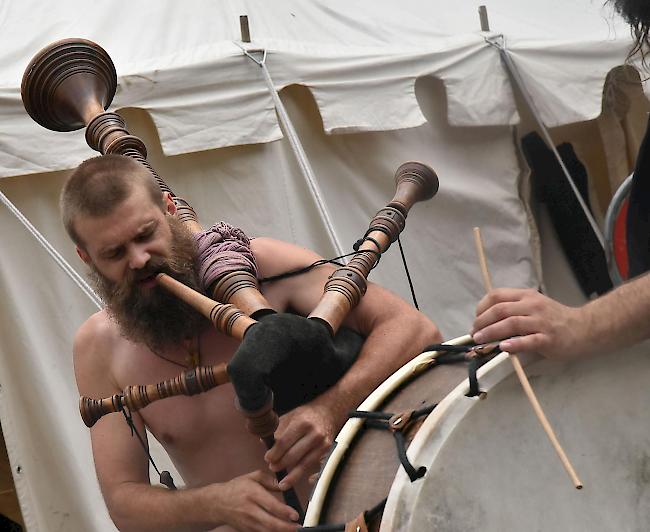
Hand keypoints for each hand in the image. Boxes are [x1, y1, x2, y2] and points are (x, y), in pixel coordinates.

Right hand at [212, 470, 299, 531]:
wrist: (217, 503)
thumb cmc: (237, 488)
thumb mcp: (252, 477)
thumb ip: (269, 480)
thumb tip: (283, 485)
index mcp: (253, 494)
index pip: (271, 505)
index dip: (284, 512)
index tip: (295, 515)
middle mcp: (250, 510)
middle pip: (270, 523)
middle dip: (286, 527)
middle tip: (298, 528)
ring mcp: (248, 523)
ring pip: (266, 531)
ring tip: (293, 531)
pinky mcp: (246, 530)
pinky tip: (281, 531)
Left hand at [265, 402, 335, 489]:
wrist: (327, 413)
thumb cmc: (305, 416)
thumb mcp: (290, 416)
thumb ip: (277, 429)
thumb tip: (264, 442)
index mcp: (302, 423)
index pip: (284, 442)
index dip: (274, 453)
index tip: (267, 458)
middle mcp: (314, 434)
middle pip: (293, 455)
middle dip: (280, 464)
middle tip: (272, 467)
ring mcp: (323, 444)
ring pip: (305, 464)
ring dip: (292, 475)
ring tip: (282, 483)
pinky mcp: (328, 452)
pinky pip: (320, 468)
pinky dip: (314, 476)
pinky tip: (307, 481)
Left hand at [472, 288, 586, 358]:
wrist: (586, 328)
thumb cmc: (555, 318)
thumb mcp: (533, 306)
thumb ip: (514, 309)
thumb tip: (487, 320)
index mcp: (526, 296)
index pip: (497, 296)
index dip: (482, 307)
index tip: (476, 319)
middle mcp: (532, 306)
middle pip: (500, 310)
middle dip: (482, 322)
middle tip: (474, 333)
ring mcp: (541, 322)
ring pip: (511, 324)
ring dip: (491, 332)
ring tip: (479, 340)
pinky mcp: (549, 339)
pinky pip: (528, 341)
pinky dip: (514, 344)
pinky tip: (503, 348)